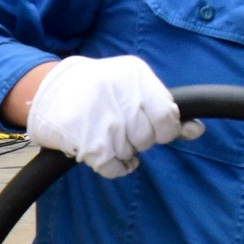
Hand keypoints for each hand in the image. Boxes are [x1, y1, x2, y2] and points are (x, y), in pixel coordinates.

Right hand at [23, 56, 202, 178]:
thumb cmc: (95, 89)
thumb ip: (164, 108)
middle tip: (122, 127)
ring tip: (106, 134)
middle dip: (140, 138)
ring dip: (122, 150)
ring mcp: (106, 121)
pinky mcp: (91, 144)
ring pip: (133, 152)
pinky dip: (114, 166)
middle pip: (150, 137)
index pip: (168, 115)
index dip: (163, 128)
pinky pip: (116, 167)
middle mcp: (122, 96)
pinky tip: (103, 152)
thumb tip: (197, 131)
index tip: (151, 127)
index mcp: (136, 76)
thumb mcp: (131, 84)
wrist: (46, 90)